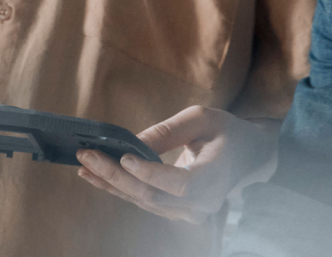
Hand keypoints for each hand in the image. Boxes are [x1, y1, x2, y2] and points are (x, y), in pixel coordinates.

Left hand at [76, 105, 278, 222]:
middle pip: (153, 197)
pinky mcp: (176, 212)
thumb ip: (170, 131)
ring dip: (111, 183)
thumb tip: (132, 143)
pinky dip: (119, 187)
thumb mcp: (203, 118)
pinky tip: (96, 176)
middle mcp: (203, 203)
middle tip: (88, 156)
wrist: (247, 157)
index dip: (151, 174)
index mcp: (216, 177)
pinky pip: (144, 202)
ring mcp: (189, 213)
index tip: (125, 156)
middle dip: (116, 176)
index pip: (181, 184)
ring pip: (144, 202)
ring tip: (84, 164)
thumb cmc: (226, 132)